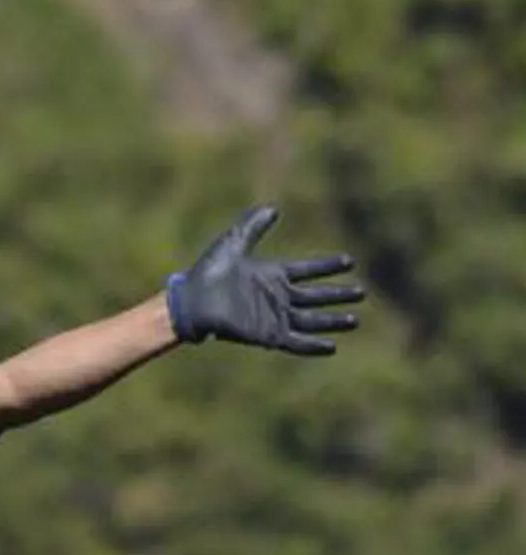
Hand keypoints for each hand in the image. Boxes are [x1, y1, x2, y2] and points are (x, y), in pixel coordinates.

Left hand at [167, 206, 365, 355]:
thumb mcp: (233, 243)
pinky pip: (295, 342)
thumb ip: (253, 226)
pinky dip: (312, 345)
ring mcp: (274, 316)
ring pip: (311, 319)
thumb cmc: (208, 272)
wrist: (193, 301)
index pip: (308, 270)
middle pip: (316, 296)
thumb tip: (273, 208)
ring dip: (332, 321)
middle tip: (361, 292)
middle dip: (338, 295)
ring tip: (354, 320)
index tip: (349, 262)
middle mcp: (277, 296)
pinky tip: (331, 346)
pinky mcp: (267, 334)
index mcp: (273, 274)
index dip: (328, 267)